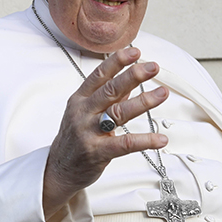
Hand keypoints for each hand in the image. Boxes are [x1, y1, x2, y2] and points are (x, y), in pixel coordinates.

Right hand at [43, 47, 168, 216]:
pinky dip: (144, 141)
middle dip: (133, 76)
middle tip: (153, 67)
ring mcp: (89, 132)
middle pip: (110, 90)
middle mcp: (83, 113)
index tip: (135, 52)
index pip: (99, 76)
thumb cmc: (74, 139)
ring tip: (162, 94)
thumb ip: (107, 97)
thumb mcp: (85, 113)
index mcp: (79, 100)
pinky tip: (160, 139)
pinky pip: (124, 144)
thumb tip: (130, 80)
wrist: (59, 169)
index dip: (117, 62)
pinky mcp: (97, 152)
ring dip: (143, 102)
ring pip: (118, 113)